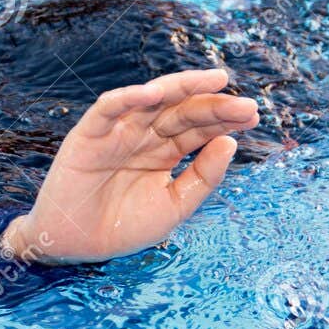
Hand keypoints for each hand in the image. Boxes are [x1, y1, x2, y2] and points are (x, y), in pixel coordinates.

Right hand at [0, 69, 258, 264]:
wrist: (74, 246)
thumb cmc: (123, 226)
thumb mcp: (174, 206)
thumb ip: (202, 178)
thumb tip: (232, 143)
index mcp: (165, 151)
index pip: (199, 128)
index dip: (225, 120)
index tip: (253, 115)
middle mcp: (144, 135)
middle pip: (183, 111)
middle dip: (215, 105)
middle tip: (247, 104)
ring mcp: (118, 132)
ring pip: (152, 100)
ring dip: (183, 88)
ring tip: (214, 82)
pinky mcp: (89, 135)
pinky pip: (108, 109)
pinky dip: (129, 98)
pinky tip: (155, 93)